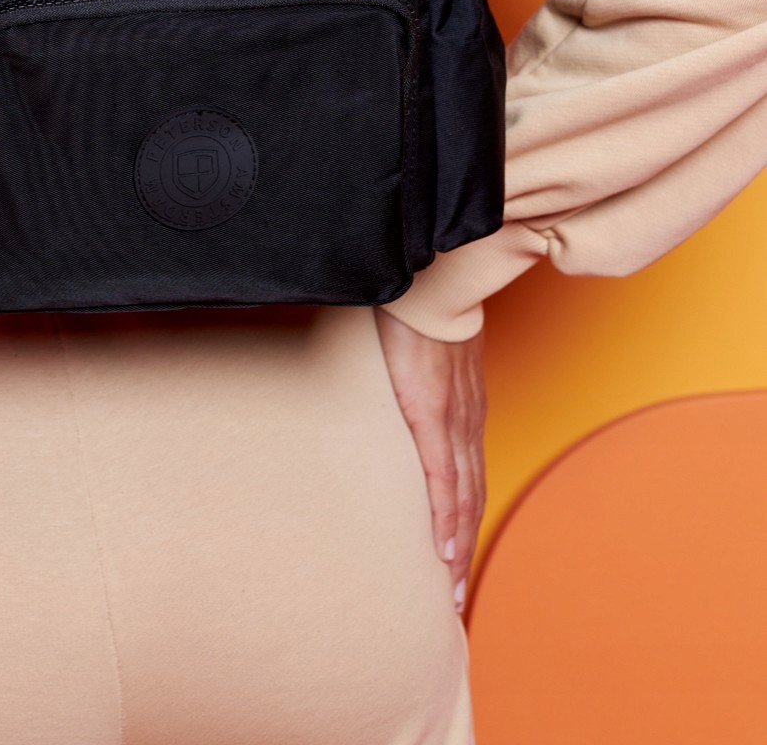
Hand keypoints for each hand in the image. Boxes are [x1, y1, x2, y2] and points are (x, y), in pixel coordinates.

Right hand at [375, 309, 486, 613]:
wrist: (431, 281)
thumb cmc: (422, 309)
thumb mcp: (430, 351)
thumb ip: (424, 374)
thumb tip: (405, 382)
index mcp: (463, 409)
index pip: (469, 476)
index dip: (466, 520)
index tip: (459, 557)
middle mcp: (465, 423)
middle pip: (471, 498)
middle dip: (465, 548)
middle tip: (456, 595)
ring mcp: (453, 421)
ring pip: (462, 498)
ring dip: (458, 546)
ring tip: (450, 587)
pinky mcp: (432, 415)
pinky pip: (442, 478)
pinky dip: (446, 518)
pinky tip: (443, 548)